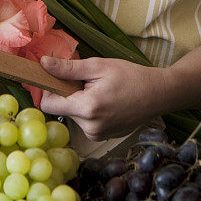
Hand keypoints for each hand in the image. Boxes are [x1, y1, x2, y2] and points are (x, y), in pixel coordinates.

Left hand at [39, 56, 168, 140]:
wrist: (157, 94)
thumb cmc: (130, 76)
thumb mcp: (98, 66)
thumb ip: (68, 67)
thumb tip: (43, 63)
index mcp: (86, 108)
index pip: (48, 104)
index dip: (48, 89)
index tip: (56, 76)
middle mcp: (89, 127)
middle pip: (62, 108)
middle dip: (68, 92)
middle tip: (86, 80)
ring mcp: (96, 135)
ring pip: (73, 114)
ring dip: (79, 101)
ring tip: (99, 89)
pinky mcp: (102, 137)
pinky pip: (84, 121)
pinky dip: (89, 110)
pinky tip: (105, 100)